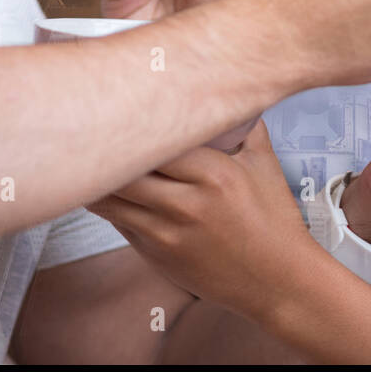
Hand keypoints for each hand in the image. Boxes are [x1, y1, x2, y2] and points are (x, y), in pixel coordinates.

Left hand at [86, 120, 316, 319]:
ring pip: (112, 198)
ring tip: (93, 158)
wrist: (278, 280)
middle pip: (125, 168)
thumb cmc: (274, 222)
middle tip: (98, 128)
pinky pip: (118, 221)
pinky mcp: (155, 253)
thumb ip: (244, 125)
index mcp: (214, 174)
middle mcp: (187, 204)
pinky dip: (111, 203)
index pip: (157, 138)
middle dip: (108, 147)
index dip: (136, 123)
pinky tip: (111, 189)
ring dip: (100, 178)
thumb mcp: (264, 164)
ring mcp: (167, 233)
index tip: (127, 109)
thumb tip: (231, 91)